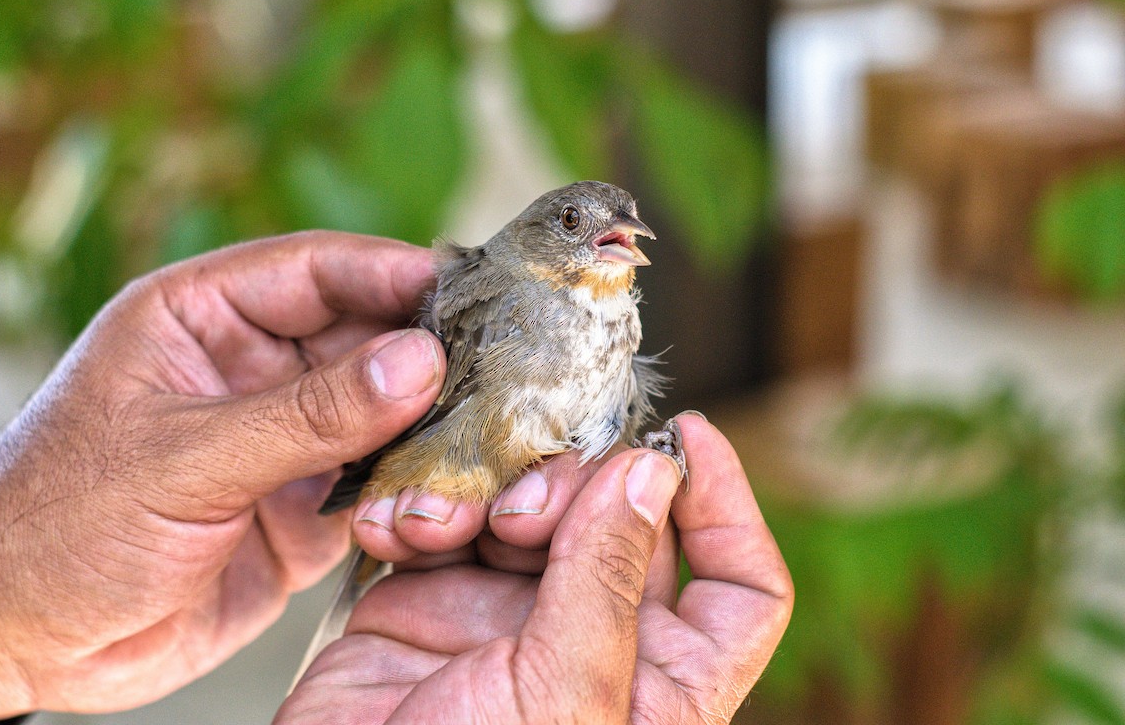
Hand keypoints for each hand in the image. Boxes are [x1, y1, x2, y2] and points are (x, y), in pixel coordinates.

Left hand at [0, 232, 470, 718]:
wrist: (15, 638)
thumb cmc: (54, 526)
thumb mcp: (182, 458)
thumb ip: (305, 414)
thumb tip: (417, 360)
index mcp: (202, 320)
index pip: (315, 271)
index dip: (391, 272)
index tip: (465, 286)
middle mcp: (250, 371)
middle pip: (363, 338)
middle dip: (429, 350)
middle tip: (503, 361)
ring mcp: (279, 442)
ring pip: (379, 412)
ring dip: (430, 420)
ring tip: (493, 423)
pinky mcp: (300, 509)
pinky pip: (376, 481)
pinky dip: (415, 484)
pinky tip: (453, 484)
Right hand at [279, 414, 792, 723]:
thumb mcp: (561, 697)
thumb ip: (607, 578)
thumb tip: (650, 472)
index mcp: (659, 684)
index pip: (739, 587)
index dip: (728, 507)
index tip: (688, 436)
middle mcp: (594, 642)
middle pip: (626, 517)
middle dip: (575, 489)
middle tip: (523, 510)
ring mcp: (512, 619)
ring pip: (533, 505)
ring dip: (484, 495)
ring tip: (440, 523)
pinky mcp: (433, 602)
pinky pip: (446, 520)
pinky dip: (418, 509)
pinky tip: (394, 528)